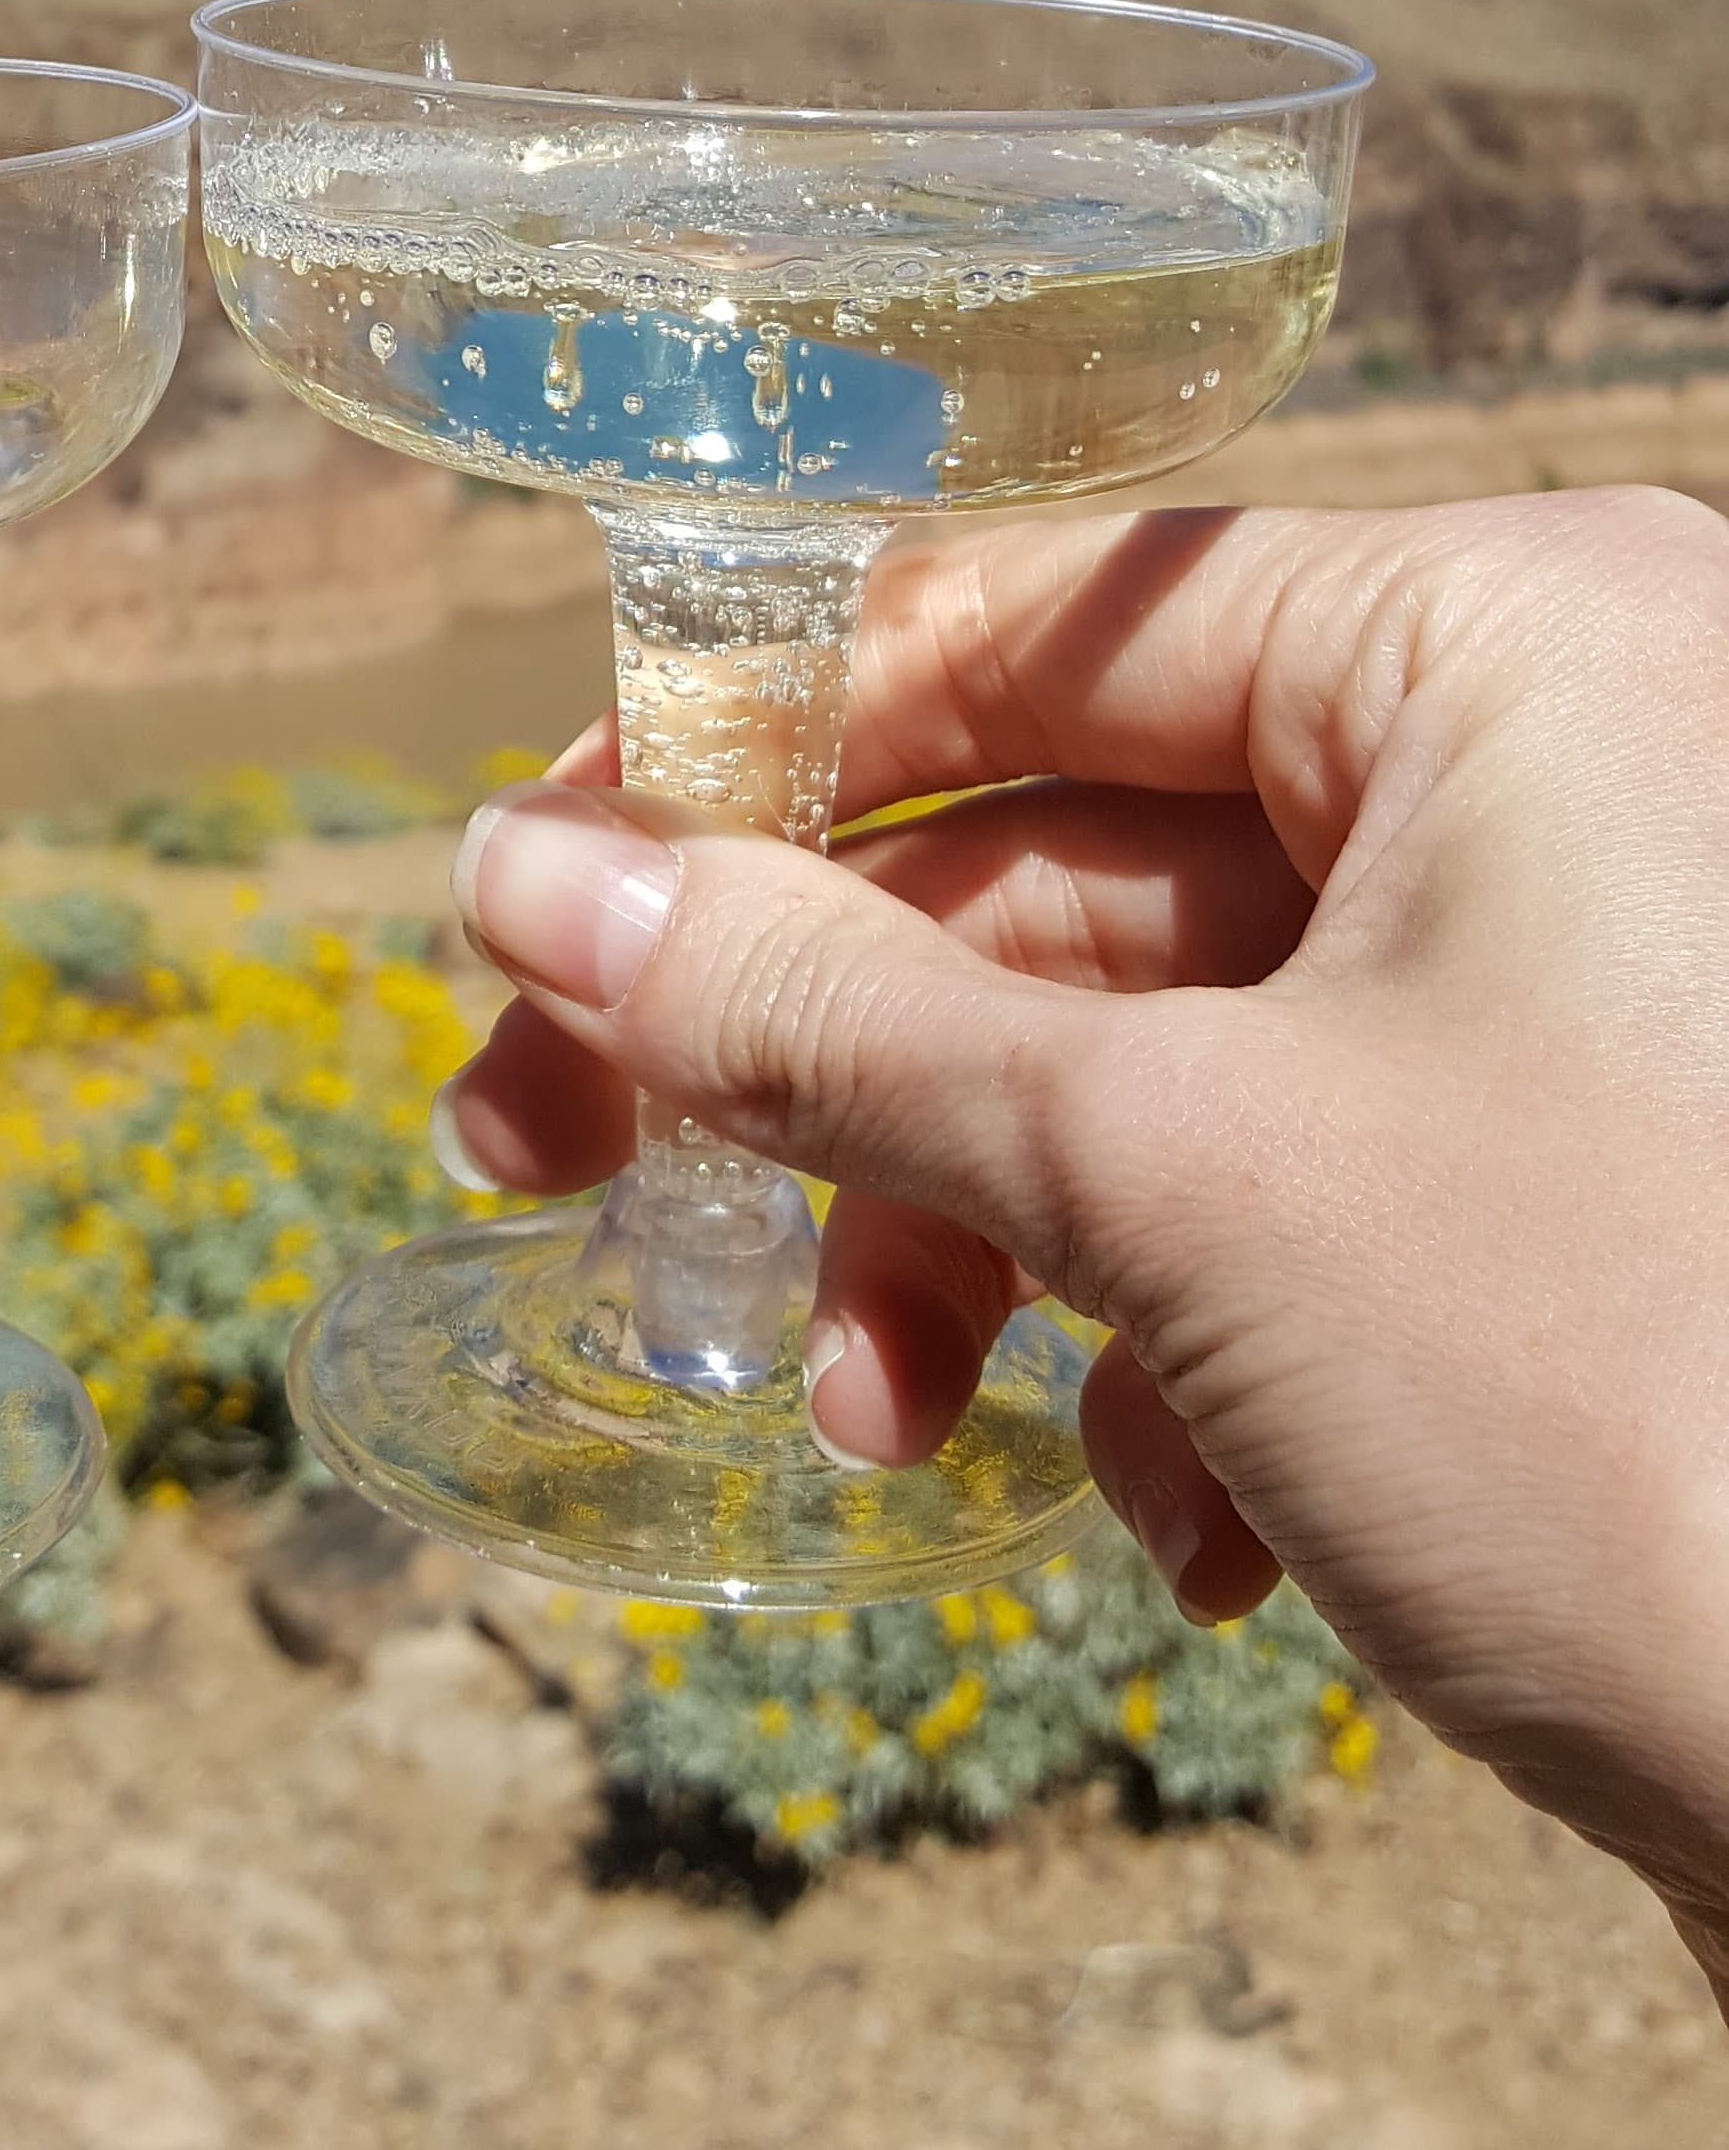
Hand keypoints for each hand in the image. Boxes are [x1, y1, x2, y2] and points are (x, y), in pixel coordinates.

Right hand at [440, 492, 1728, 1981]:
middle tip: (561, 1183)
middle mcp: (1581, 763)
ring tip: (882, 1425)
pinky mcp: (1620, 1190)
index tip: (537, 900)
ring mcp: (1614, 982)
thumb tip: (530, 881)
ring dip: (993, 1243)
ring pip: (1176, 1054)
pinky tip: (1183, 1528)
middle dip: (845, 1074)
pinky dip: (1188, 1342)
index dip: (756, 763)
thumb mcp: (1174, 1180)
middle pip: (1079, 856)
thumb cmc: (1637, 1410)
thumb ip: (834, 1018)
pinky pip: (1313, 1189)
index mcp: (1512, 641)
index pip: (1035, 622)